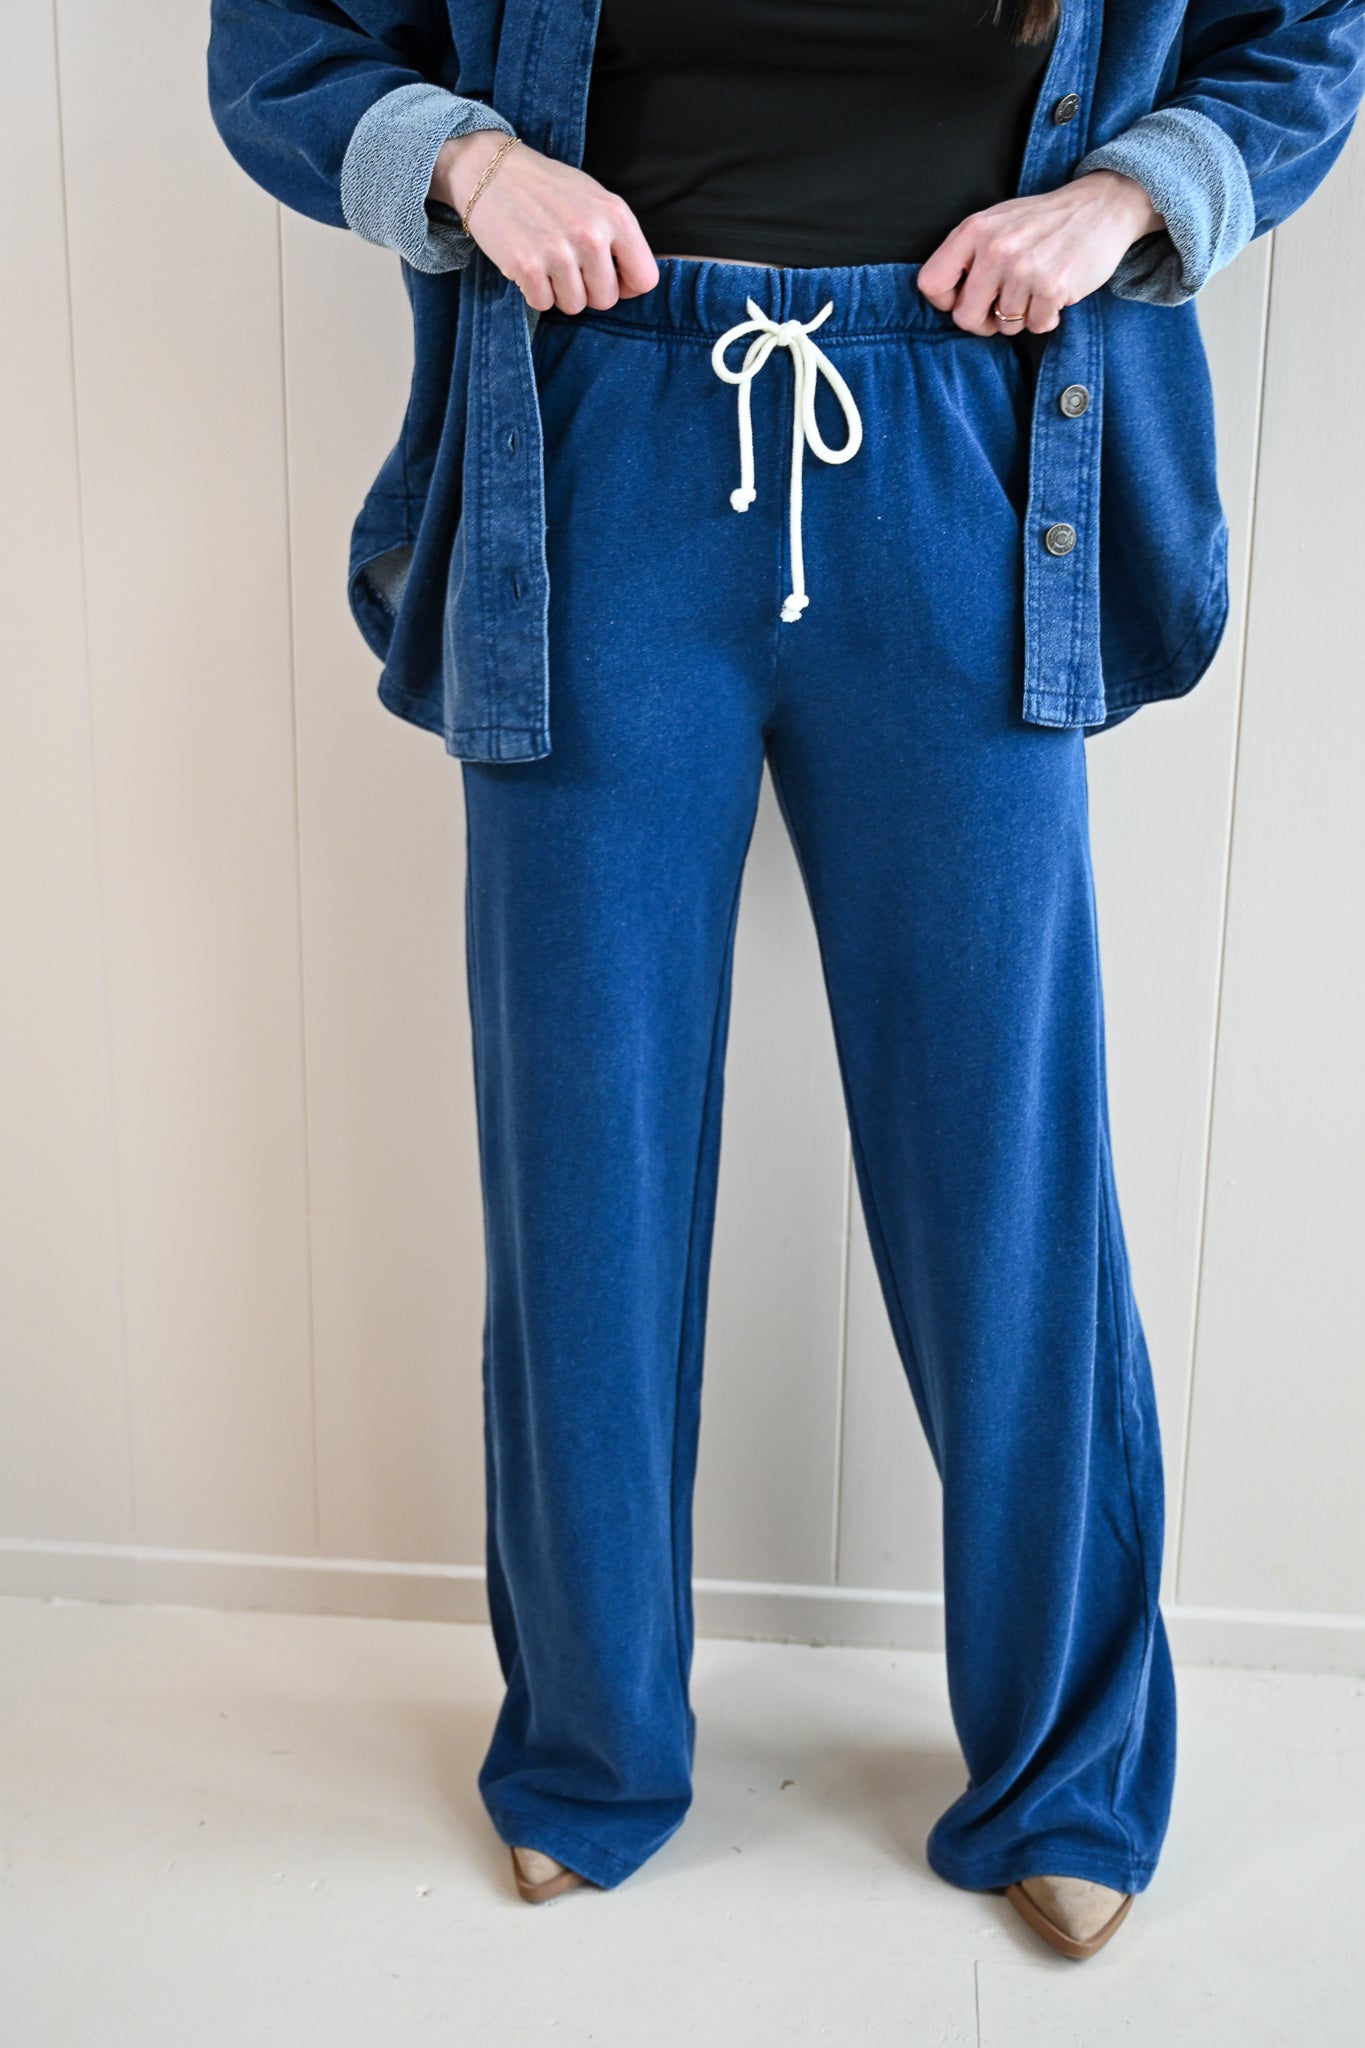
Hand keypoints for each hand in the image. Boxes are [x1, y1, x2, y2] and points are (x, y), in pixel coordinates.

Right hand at [429, 130, 659, 313]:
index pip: (645, 279)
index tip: (610, 277)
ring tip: (547, 261)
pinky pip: (543, 304)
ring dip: (560, 292)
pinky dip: (534, 292)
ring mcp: (558, 251)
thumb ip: (619, 236)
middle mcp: (591, 234)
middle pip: (606, 300)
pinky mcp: (526, 266)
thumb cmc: (548, 188)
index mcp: (616, 216)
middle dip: (589, 290)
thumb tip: (632, 283)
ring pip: (574, 306)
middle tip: (569, 265)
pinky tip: (528, 264)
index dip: (627, 285)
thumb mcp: (595, 199)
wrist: (491, 170)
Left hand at [916, 169, 1164, 336]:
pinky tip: (1055, 293)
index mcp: (974, 230)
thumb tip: (947, 300)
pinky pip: (1037, 326)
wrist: (1101, 206)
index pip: (931, 284)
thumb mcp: (997, 222)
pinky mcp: (1052, 286)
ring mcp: (1024, 269)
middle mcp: (995, 249)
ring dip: (1022, 316)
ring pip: (1004, 325)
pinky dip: (1047, 318)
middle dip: (983, 320)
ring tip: (1037, 288)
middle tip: (1004, 306)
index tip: (966, 298)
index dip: (946, 300)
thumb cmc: (1043, 222)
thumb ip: (967, 254)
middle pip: (964, 317)